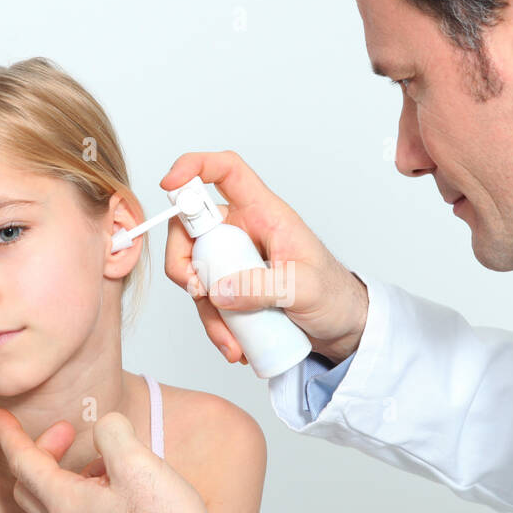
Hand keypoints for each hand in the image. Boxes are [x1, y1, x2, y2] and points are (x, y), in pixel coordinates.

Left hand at [0, 408, 220, 512]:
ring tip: (103, 459)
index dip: (9, 436)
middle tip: (65, 432)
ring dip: (63, 473)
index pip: (23, 464)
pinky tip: (114, 486)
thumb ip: (111, 434)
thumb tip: (104, 430)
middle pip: (29, 487)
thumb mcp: (138, 462)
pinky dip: (80, 493)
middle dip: (39, 452)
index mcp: (66, 505)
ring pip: (52, 504)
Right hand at [162, 149, 369, 364]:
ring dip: (206, 310)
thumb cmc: (333, 294)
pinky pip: (209, 302)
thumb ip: (263, 287)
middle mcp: (244, 231)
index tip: (170, 185)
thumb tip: (219, 290)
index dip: (195, 167)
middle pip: (192, 227)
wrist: (342, 326)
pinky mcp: (233, 288)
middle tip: (197, 291)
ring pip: (196, 273)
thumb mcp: (305, 289)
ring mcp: (235, 260)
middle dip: (183, 262)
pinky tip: (235, 345)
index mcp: (265, 213)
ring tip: (232, 341)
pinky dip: (216, 326)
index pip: (227, 171)